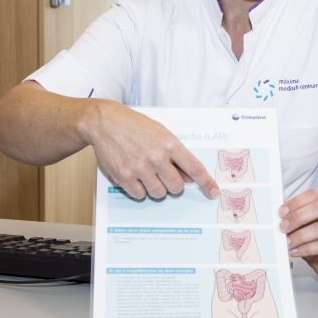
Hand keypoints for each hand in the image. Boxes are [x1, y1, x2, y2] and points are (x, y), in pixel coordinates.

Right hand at [85, 101, 218, 200]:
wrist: (105, 122)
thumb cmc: (134, 126)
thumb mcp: (161, 133)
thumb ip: (175, 155)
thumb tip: (188, 177)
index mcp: (169, 143)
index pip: (194, 168)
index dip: (206, 183)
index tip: (213, 192)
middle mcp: (156, 157)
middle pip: (176, 187)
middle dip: (173, 184)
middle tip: (165, 176)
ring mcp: (139, 168)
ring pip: (158, 193)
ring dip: (156, 188)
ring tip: (147, 174)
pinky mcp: (123, 177)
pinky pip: (139, 195)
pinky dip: (139, 190)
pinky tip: (134, 176)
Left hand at [278, 189, 317, 283]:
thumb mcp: (308, 228)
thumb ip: (298, 220)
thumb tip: (280, 216)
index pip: (315, 195)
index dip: (296, 202)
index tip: (281, 212)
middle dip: (297, 217)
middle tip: (283, 227)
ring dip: (299, 236)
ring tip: (287, 243)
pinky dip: (306, 248)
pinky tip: (296, 251)